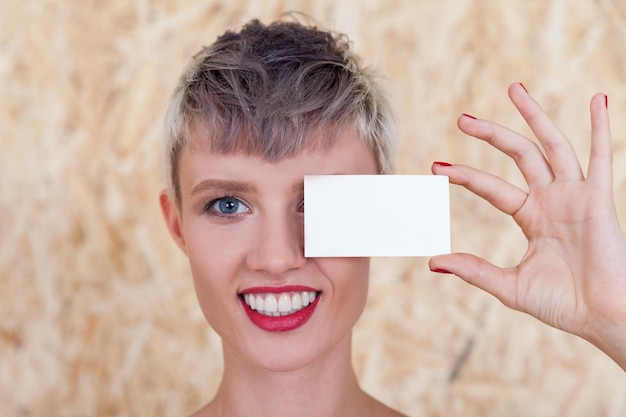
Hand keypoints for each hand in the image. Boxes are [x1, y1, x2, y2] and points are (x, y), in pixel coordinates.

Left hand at [430, 82, 625, 369]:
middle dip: (492, 134)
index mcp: (531, 216)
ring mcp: (575, 196)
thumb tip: (432, 262)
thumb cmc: (561, 305)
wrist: (601, 318)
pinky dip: (600, 128)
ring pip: (552, 146)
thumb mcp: (509, 285)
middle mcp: (551, 200)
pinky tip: (597, 100)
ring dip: (534, 117)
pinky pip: (601, 158)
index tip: (437, 166)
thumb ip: (474, 270)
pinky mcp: (599, 199)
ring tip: (513, 89)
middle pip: (519, 155)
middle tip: (462, 118)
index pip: (492, 188)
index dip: (466, 176)